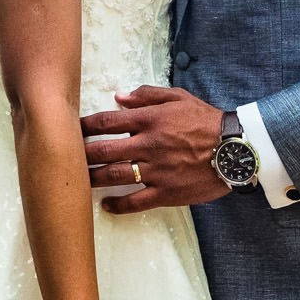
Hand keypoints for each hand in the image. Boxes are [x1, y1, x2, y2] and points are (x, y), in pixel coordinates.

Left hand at [81, 85, 229, 213]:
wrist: (235, 149)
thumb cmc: (205, 120)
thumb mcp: (178, 97)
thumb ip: (147, 94)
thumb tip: (118, 97)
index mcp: (149, 120)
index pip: (107, 122)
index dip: (85, 126)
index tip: (71, 128)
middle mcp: (148, 145)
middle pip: (104, 150)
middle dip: (81, 153)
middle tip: (64, 157)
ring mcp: (156, 171)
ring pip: (114, 176)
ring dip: (92, 179)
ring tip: (77, 181)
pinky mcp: (166, 193)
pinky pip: (136, 202)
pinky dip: (118, 205)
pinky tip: (105, 205)